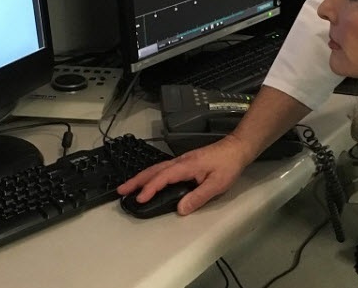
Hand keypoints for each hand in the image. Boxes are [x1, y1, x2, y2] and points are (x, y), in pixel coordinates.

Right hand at [117, 134, 249, 214]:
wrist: (236, 148)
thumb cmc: (228, 165)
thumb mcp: (216, 184)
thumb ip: (198, 197)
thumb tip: (179, 209)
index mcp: (186, 166)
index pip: (163, 177)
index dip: (150, 188)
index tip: (139, 198)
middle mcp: (180, 161)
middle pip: (154, 170)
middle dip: (136, 180)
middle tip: (121, 190)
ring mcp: (182, 160)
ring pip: (157, 168)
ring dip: (142, 177)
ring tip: (129, 186)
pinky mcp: (185, 161)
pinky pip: (163, 168)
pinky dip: (151, 174)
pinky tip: (149, 180)